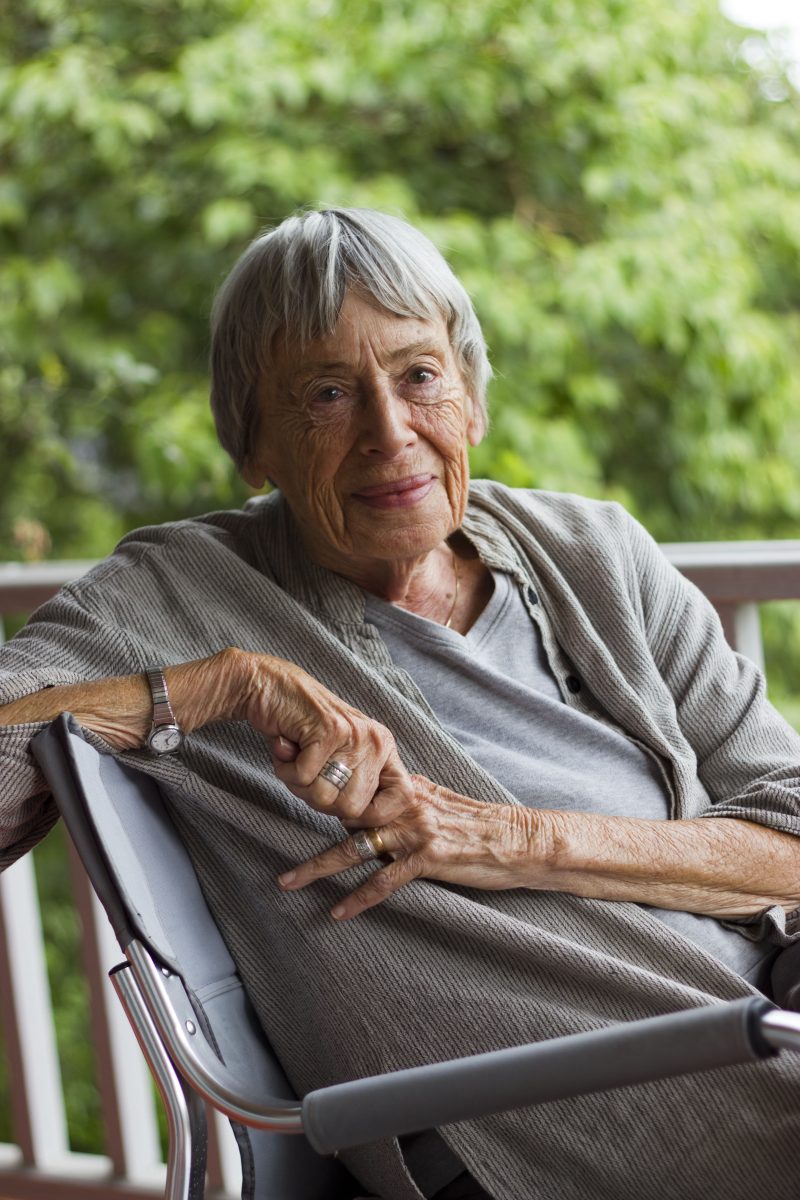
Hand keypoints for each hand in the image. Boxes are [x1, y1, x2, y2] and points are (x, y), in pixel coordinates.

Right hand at [233, 650, 412, 824]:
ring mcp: (354, 734)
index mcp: (383, 748)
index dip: (372, 816)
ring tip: (296, 758)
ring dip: (299, 785)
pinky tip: (286, 747)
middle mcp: (375, 741)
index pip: (402, 797)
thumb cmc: (301, 730)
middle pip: (352, 809)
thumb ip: (353, 785)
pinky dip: (285, 770)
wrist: (270, 687)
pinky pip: (303, 777)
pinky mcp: (328, 730)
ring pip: (325, 797)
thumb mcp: (338, 756)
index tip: (344, 812)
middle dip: (320, 801)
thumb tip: (358, 827)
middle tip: (306, 775)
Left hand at [277, 775, 547, 919]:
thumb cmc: (482, 824)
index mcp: (406, 787)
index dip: (319, 790)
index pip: (353, 785)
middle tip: (272, 836)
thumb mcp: (442, 801)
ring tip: (288, 881)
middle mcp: (405, 804)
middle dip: (305, 828)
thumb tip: (382, 791)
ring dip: (319, 867)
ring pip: (355, 848)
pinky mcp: (428, 858)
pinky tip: (338, 910)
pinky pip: (384, 880)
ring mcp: (415, 830)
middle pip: (343, 815)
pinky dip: (359, 897)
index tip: (287, 787)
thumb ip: (409, 796)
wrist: (519, 839)